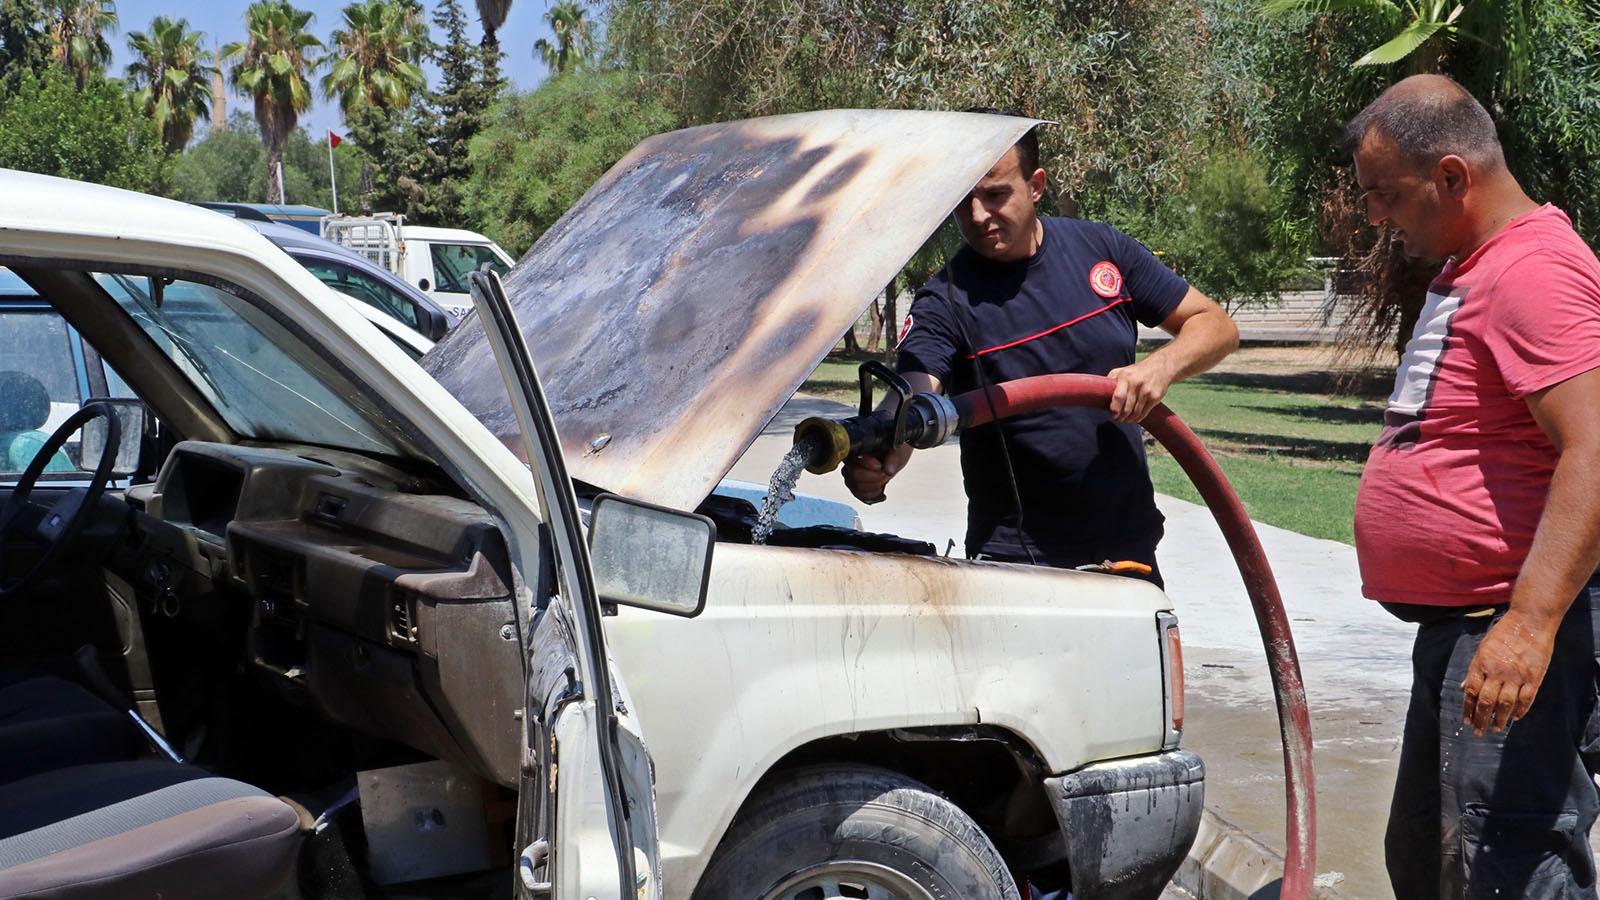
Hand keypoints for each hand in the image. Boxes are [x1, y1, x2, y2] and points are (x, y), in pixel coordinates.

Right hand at [841, 444, 911, 503]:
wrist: (888, 458)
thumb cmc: (888, 451)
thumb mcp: (892, 450)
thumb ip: (892, 458)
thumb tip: (889, 471)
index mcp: (855, 450)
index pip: (854, 459)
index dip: (867, 464)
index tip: (880, 466)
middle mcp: (849, 464)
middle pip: (855, 475)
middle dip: (874, 477)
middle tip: (886, 474)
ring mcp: (850, 478)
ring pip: (857, 489)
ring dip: (875, 487)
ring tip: (884, 480)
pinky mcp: (856, 489)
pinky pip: (861, 497)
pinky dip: (874, 496)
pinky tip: (882, 493)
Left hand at [1106, 358, 1175, 422]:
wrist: (1161, 366)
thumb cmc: (1137, 371)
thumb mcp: (1122, 371)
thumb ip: (1111, 380)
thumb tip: (1097, 392)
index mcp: (1126, 377)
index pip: (1118, 397)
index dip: (1114, 409)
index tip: (1112, 414)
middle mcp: (1136, 383)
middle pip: (1126, 408)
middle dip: (1120, 417)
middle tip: (1117, 419)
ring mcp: (1147, 391)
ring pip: (1135, 412)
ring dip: (1128, 419)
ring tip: (1125, 420)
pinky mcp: (1155, 397)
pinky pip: (1144, 413)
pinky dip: (1138, 418)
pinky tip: (1134, 418)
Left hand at [1460, 608, 1558, 734]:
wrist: (1529, 622)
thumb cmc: (1503, 634)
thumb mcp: (1482, 649)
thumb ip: (1474, 670)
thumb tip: (1463, 687)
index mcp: (1481, 665)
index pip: (1470, 691)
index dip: (1468, 708)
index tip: (1467, 720)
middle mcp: (1497, 672)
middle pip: (1486, 701)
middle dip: (1480, 718)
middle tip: (1479, 731)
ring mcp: (1516, 676)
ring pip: (1505, 704)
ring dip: (1499, 718)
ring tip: (1496, 728)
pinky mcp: (1533, 677)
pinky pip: (1526, 699)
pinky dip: (1520, 710)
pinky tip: (1515, 718)